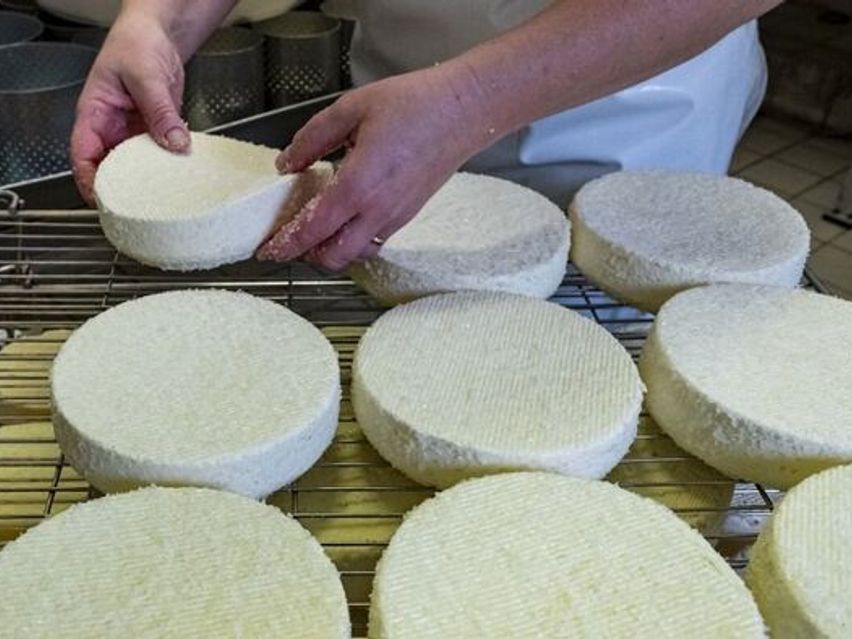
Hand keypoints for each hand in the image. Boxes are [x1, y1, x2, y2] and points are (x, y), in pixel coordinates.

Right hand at [70, 14, 189, 203]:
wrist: (159, 35)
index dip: (89, 180)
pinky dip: (167, 163)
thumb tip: (175, 142)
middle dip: (122, 187)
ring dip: (149, 178)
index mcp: (94, 114)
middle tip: (141, 205)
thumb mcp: (147, 77)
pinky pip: (158, 152)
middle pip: (110, 166)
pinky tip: (179, 172)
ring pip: (136, 164)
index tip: (103, 199)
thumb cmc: (137, 44)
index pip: (83, 154)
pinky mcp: (153, 130)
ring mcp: (132, 130)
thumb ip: (160, 112)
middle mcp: (111, 127)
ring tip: (164, 194)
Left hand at [257, 64, 490, 270]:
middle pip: (333, 258)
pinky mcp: (408, 214)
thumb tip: (288, 163)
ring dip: (331, 249)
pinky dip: (354, 238)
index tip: (267, 250)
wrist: (463, 112)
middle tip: (290, 239)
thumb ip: (313, 138)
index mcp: (358, 185)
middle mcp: (377, 211)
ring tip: (317, 226)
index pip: (313, 229)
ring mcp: (395, 217)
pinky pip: (374, 240)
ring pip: (355, 254)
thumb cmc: (413, 105)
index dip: (286, 245)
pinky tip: (347, 215)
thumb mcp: (351, 109)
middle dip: (307, 256)